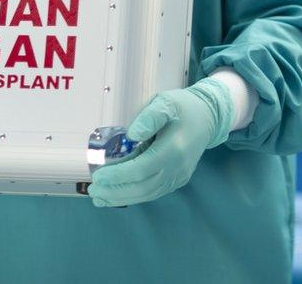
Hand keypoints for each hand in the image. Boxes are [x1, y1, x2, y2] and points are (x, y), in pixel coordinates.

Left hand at [89, 78, 233, 206]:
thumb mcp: (166, 102)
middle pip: (143, 187)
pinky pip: (154, 192)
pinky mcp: (178, 179)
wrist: (208, 116)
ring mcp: (179, 176)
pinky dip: (134, 196)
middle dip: (115, 191)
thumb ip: (149, 117)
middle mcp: (178, 167)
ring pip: (148, 194)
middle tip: (94, 190)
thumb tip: (131, 135)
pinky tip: (118, 196)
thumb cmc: (183, 107)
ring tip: (100, 197)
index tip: (98, 176)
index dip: (118, 176)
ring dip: (122, 198)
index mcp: (173, 148)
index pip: (141, 169)